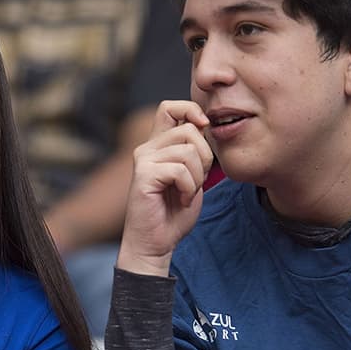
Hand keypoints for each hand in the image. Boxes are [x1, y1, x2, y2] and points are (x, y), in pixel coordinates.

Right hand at [117, 101, 212, 276]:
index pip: (171, 107)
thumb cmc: (173, 212)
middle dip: (206, 156)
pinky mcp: (144, 175)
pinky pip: (180, 170)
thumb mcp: (192, 176)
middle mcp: (147, 147)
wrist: (155, 243)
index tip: (205, 131)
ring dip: (198, 177)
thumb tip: (207, 127)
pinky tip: (181, 200)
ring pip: (188, 150)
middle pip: (189, 129)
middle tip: (198, 180)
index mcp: (158, 145)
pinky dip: (189, 188)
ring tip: (187, 192)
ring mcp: (143, 160)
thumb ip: (195, 152)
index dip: (192, 111)